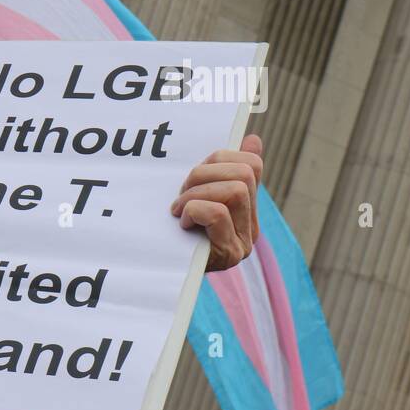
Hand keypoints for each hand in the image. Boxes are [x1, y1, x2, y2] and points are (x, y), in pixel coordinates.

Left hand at [171, 134, 262, 271]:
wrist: (156, 270)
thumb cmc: (171, 229)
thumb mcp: (195, 195)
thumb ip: (221, 171)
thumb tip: (253, 139)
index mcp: (246, 208)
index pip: (251, 165)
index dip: (220, 158)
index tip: (196, 173)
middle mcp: (251, 226)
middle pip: (243, 174)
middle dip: (204, 175)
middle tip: (181, 193)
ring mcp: (243, 242)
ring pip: (234, 191)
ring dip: (196, 194)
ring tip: (179, 209)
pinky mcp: (229, 254)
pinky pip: (217, 213)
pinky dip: (194, 211)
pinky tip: (184, 224)